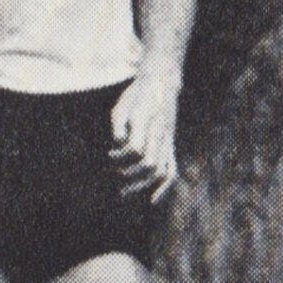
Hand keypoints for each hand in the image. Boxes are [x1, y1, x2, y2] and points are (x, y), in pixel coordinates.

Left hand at [110, 68, 181, 198]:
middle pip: (149, 163)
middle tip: (116, 174)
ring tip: (125, 191)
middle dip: (130, 174)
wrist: (162, 83)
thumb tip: (118, 144)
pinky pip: (172, 169)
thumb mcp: (122, 104)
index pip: (136, 148)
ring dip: (142, 184)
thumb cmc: (137, 94)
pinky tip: (153, 200)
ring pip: (160, 170)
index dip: (120, 155)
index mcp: (147, 122)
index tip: (110, 152)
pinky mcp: (170, 145)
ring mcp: (167, 140)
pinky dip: (165, 187)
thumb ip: (118, 125)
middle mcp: (159, 133)